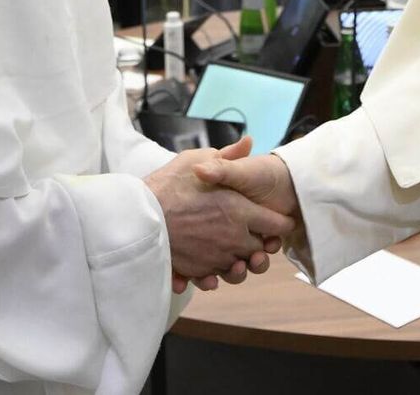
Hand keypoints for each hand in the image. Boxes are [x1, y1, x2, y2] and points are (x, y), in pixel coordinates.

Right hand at [144, 137, 294, 293]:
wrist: (137, 215)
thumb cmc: (168, 185)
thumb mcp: (198, 160)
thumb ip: (227, 157)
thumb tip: (248, 141)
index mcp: (240, 211)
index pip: (277, 225)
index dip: (282, 223)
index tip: (280, 221)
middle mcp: (233, 238)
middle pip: (260, 250)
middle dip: (261, 246)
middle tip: (256, 237)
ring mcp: (215, 257)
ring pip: (239, 268)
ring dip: (240, 262)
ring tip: (233, 253)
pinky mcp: (196, 270)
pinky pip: (214, 278)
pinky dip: (213, 274)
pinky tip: (208, 265)